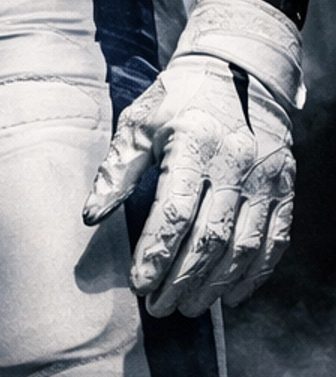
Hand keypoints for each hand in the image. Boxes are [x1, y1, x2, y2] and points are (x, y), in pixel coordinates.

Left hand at [84, 30, 296, 317]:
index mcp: (194, 144)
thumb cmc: (179, 99)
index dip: (157, 253)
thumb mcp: (140, 122)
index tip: (139, 283)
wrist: (239, 69)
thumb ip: (118, 170)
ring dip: (215, 285)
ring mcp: (265, 178)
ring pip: (243, 247)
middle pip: (210, 238)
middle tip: (158, 307)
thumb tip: (91, 216)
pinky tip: (232, 295)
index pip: (175, 212)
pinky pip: (274, 241)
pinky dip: (255, 274)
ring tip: (188, 306)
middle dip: (181, 279)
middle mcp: (235, 163)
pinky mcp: (285, 187)